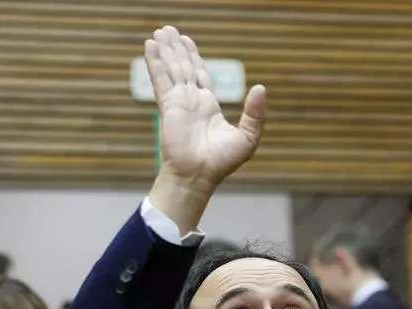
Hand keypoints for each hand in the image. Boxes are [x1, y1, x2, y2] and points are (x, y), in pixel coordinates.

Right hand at [144, 26, 266, 229]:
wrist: (198, 176)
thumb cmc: (221, 163)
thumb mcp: (247, 137)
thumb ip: (255, 113)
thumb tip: (260, 87)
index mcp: (208, 106)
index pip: (199, 74)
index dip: (193, 56)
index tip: (186, 41)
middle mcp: (192, 101)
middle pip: (183, 67)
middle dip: (176, 48)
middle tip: (168, 29)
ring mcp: (178, 102)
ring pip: (171, 68)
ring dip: (166, 50)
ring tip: (159, 31)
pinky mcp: (168, 105)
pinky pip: (160, 78)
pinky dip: (155, 61)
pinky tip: (150, 46)